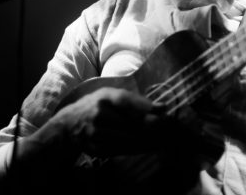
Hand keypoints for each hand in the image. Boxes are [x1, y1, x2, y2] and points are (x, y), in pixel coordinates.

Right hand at [46, 87, 214, 157]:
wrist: (69, 126)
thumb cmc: (97, 106)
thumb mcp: (111, 96)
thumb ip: (134, 101)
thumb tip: (163, 108)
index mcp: (106, 97)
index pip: (129, 102)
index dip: (148, 107)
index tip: (165, 110)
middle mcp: (101, 115)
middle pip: (134, 123)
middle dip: (156, 127)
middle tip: (176, 130)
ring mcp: (98, 133)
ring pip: (130, 139)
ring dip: (152, 141)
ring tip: (169, 140)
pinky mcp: (98, 148)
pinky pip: (124, 150)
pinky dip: (140, 149)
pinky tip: (152, 147)